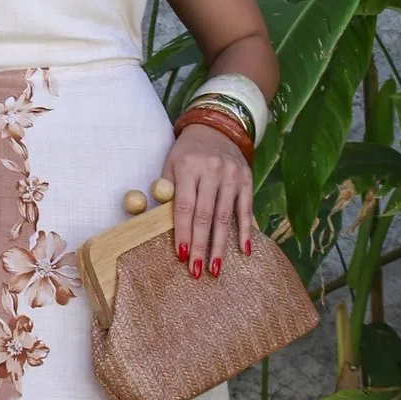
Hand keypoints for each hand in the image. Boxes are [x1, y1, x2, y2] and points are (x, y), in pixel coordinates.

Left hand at [160, 123, 252, 277]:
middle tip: (197, 270)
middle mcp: (212, 171)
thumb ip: (166, 191)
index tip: (181, 255)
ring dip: (220, 245)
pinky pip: (246, 209)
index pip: (185, 206)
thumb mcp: (170, 164)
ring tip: (215, 269)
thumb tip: (153, 220)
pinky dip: (245, 231)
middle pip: (205, 215)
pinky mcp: (247, 179)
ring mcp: (232, 175)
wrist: (216, 128)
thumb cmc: (187, 153)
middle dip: (201, 245)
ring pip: (226, 217)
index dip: (183, 232)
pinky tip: (243, 251)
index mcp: (189, 167)